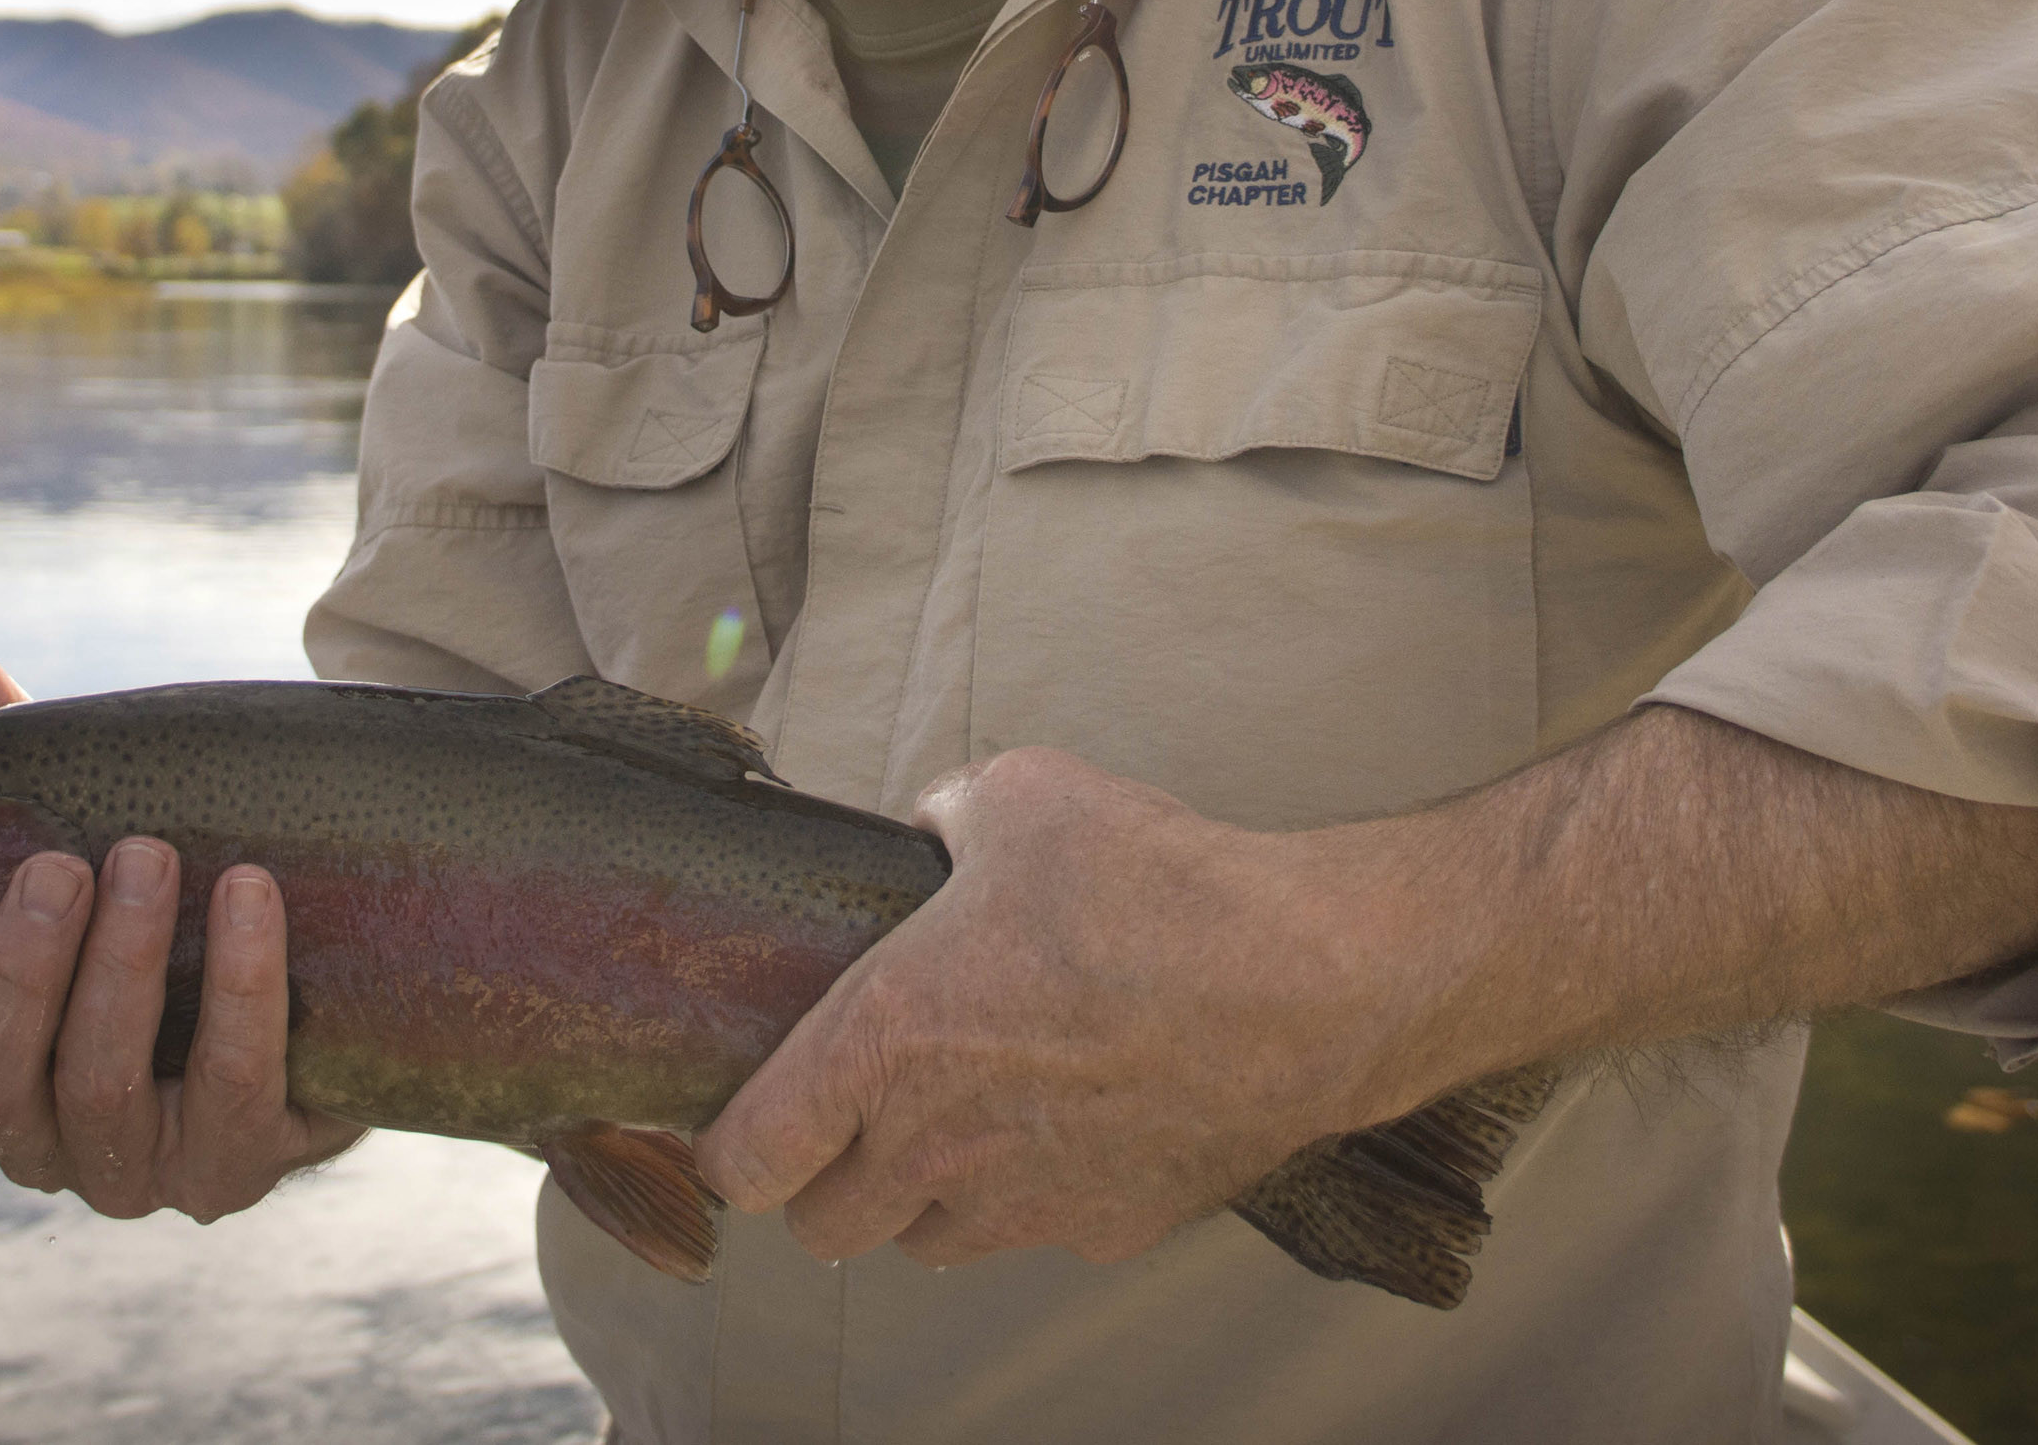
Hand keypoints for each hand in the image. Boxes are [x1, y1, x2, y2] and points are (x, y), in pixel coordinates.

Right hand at [0, 633, 366, 1218]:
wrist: (327, 947)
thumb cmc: (158, 885)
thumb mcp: (75, 817)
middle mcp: (34, 1131)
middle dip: (17, 973)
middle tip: (59, 868)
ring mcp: (133, 1162)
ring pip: (98, 1091)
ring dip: (120, 969)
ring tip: (150, 856)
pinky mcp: (237, 1162)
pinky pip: (234, 1091)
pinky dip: (239, 988)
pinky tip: (250, 897)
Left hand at [692, 746, 1404, 1270]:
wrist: (1303, 984)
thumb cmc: (1156, 887)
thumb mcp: (1021, 796)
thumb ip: (945, 818)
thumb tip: (930, 830)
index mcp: (884, 1043)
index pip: (748, 1159)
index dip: (734, 1143)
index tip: (753, 1115)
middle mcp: (936, 1146)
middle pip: (825, 1227)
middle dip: (828, 1177)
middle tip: (863, 1111)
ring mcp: (1024, 1203)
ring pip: (927, 1241)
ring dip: (927, 1193)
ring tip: (973, 1112)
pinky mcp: (1107, 1227)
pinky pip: (1038, 1228)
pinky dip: (1038, 1191)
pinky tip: (1081, 1116)